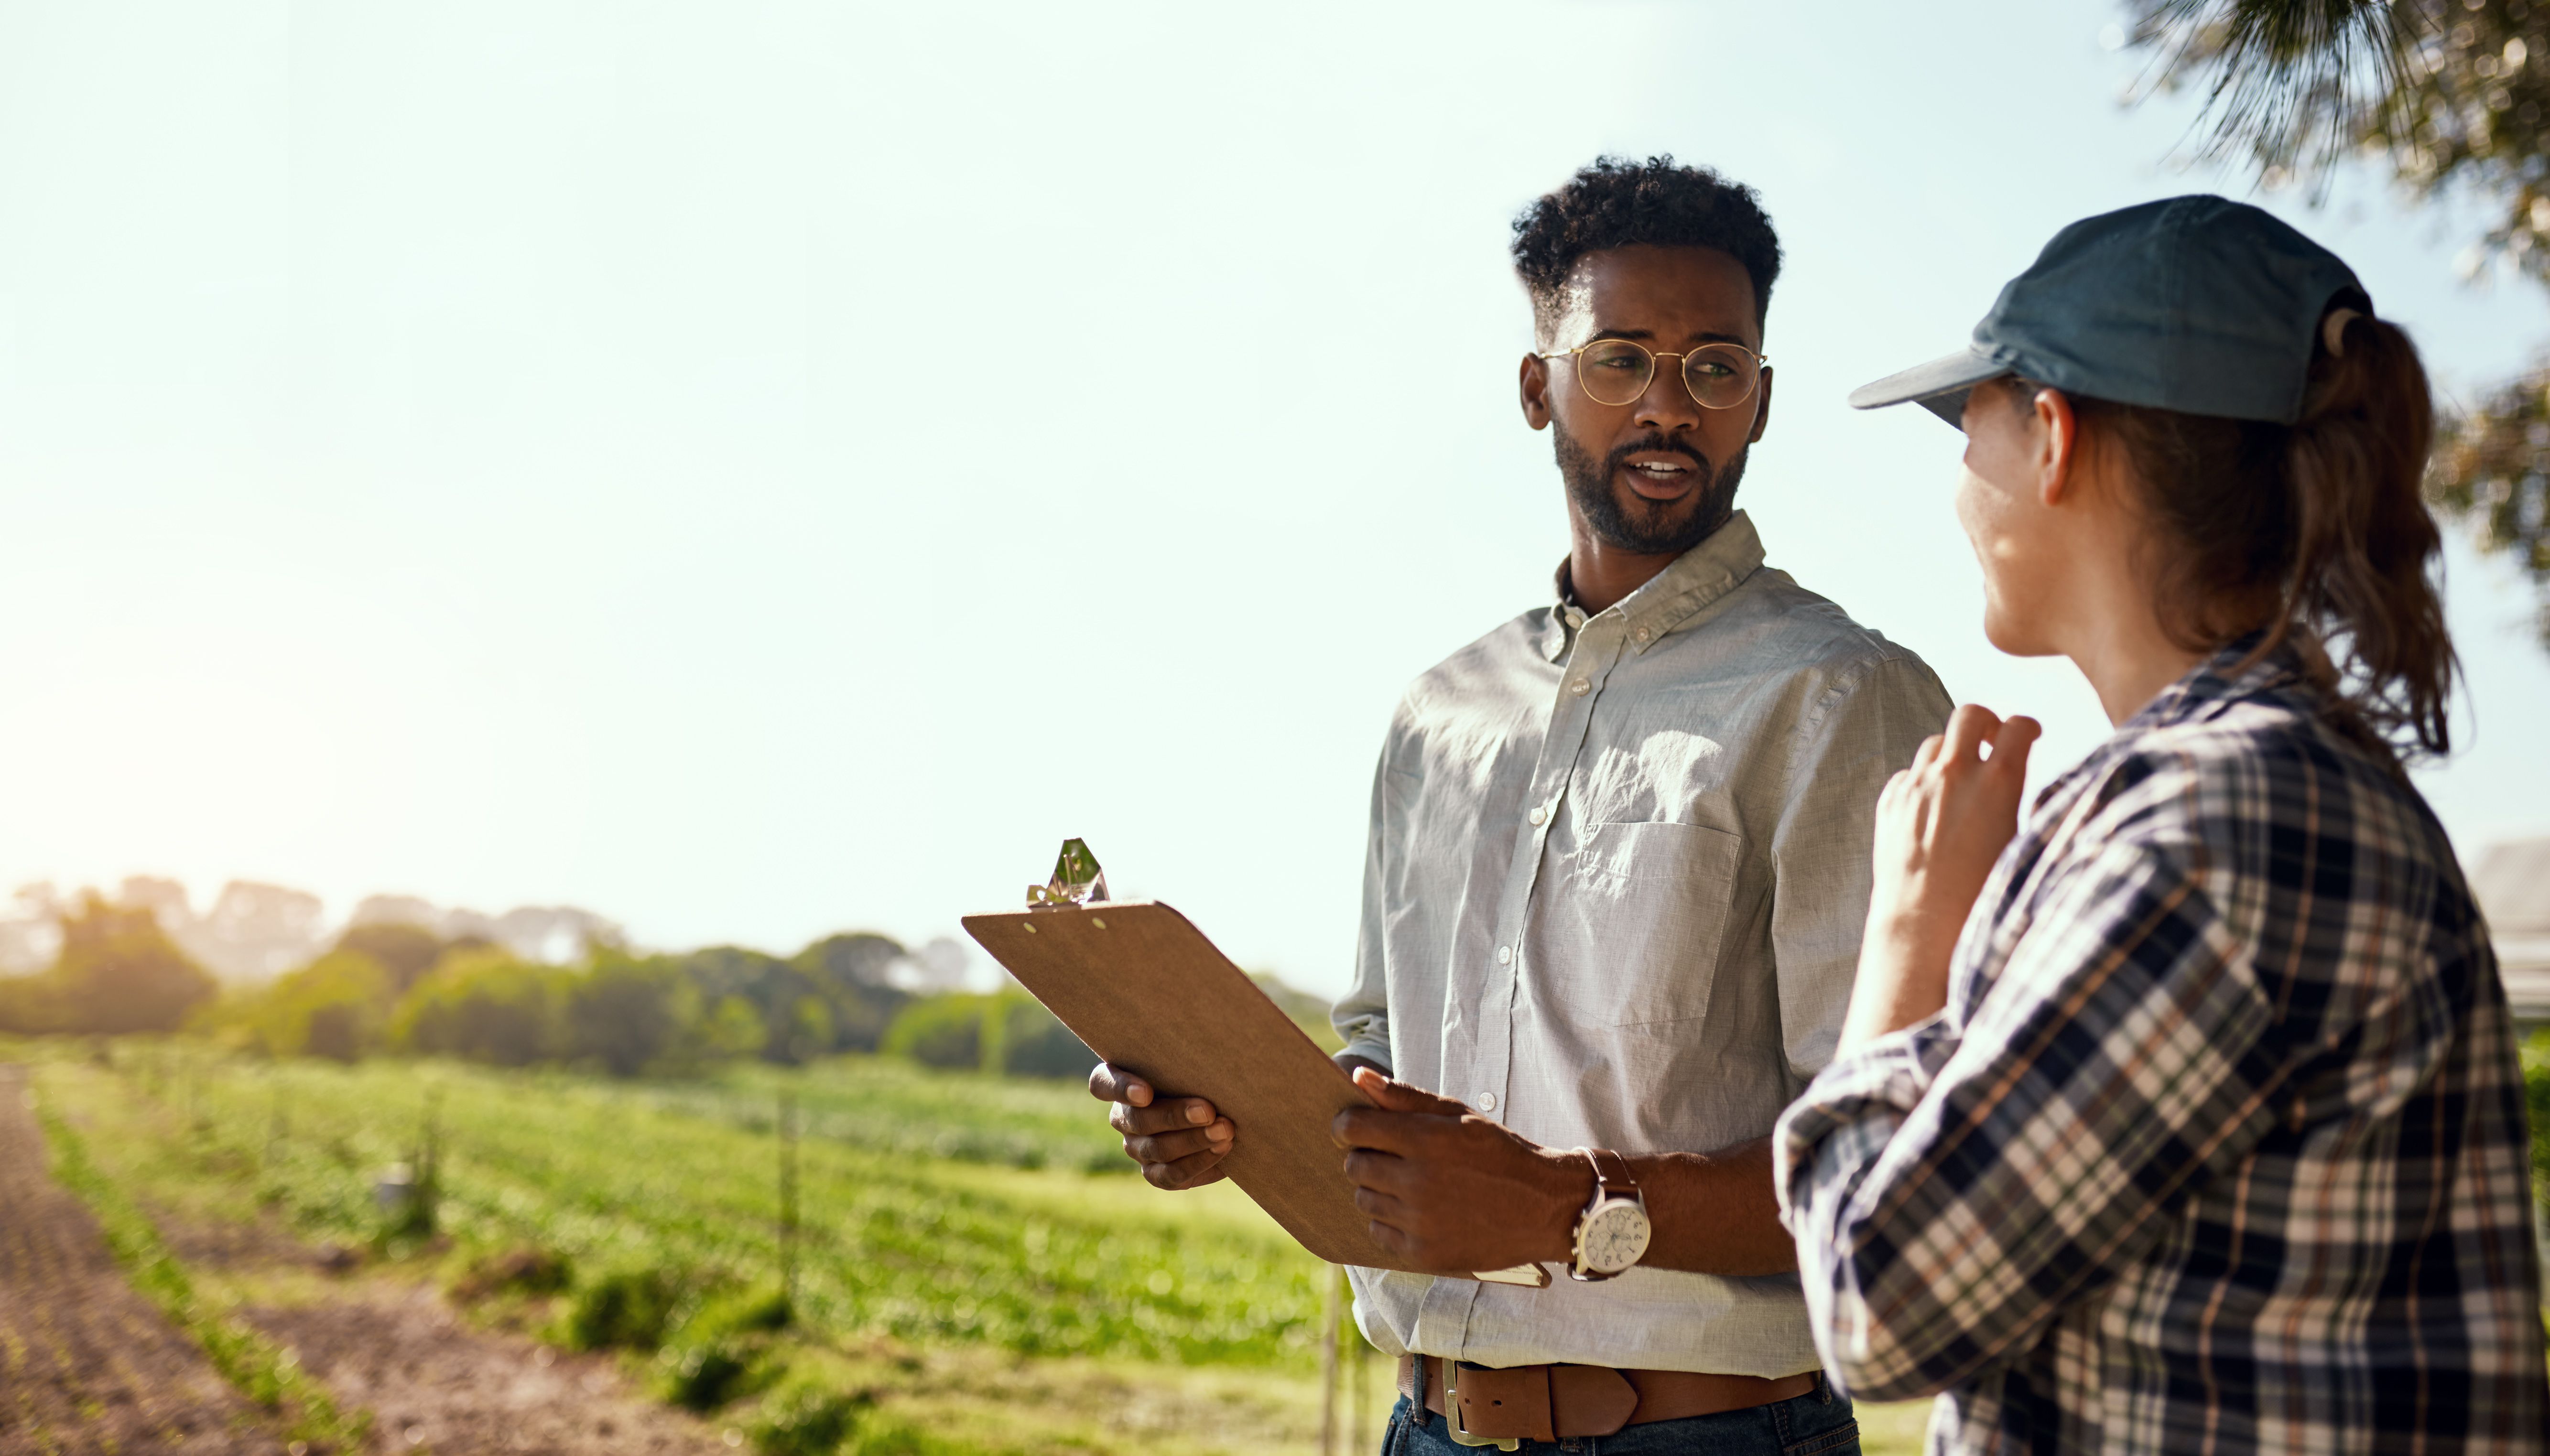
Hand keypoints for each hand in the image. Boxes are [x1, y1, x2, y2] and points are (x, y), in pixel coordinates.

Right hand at [1089, 1062, 1232, 1188]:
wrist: (1221, 1112)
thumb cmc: (1203, 1073)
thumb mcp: (1194, 1060)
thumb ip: (1190, 1052)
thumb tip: (1211, 1026)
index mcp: (1120, 1081)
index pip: (1103, 1083)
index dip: (1121, 1088)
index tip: (1146, 1092)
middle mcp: (1123, 1116)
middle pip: (1138, 1119)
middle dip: (1176, 1116)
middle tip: (1208, 1111)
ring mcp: (1137, 1147)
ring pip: (1157, 1149)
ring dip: (1194, 1140)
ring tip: (1225, 1130)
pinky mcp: (1154, 1173)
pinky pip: (1170, 1175)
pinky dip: (1198, 1162)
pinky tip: (1222, 1149)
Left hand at [1329, 1068, 1589, 1273]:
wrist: (1544, 1206)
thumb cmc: (1499, 1152)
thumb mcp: (1459, 1115)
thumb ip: (1405, 1097)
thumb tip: (1359, 1076)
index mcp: (1425, 1140)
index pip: (1352, 1128)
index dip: (1347, 1125)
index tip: (1354, 1127)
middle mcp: (1417, 1181)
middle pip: (1354, 1166)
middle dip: (1366, 1157)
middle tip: (1393, 1157)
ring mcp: (1419, 1221)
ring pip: (1365, 1200)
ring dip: (1379, 1190)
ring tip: (1412, 1185)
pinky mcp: (1424, 1253)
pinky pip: (1379, 1233)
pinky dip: (1391, 1223)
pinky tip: (1419, 1213)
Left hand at [1841, 703, 2040, 1050]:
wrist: (1922, 927)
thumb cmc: (1981, 898)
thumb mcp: (2017, 846)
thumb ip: (2016, 804)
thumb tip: (2019, 784)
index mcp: (1996, 783)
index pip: (2017, 727)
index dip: (2027, 726)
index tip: (2030, 734)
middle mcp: (1953, 775)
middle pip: (1969, 715)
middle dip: (1985, 723)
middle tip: (1992, 741)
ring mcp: (1916, 786)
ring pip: (1934, 743)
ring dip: (1951, 752)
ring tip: (1962, 779)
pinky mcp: (1889, 803)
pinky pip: (1908, 774)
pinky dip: (1923, 780)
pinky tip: (1933, 807)